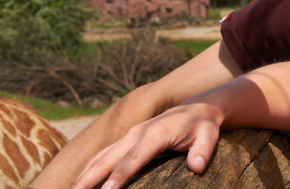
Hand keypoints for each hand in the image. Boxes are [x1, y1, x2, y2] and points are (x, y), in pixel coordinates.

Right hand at [70, 103, 221, 188]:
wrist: (196, 108)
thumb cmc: (202, 125)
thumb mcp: (209, 135)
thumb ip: (203, 150)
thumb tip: (196, 166)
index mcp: (156, 133)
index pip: (135, 157)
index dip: (121, 175)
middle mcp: (137, 133)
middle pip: (109, 157)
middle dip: (91, 177)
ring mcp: (129, 135)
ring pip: (101, 155)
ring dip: (84, 173)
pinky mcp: (126, 140)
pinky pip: (103, 154)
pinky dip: (90, 168)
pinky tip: (80, 181)